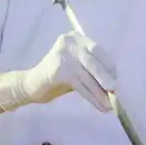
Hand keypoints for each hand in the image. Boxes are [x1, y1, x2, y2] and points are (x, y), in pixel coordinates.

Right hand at [0, 31, 116, 112]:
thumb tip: (114, 84)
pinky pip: (80, 85)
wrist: (30, 86)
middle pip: (93, 60)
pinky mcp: (59, 69)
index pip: (97, 50)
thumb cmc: (56, 79)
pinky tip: (99, 106)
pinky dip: (92, 96)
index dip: (108, 66)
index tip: (115, 81)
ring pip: (87, 74)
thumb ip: (92, 71)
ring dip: (100, 92)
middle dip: (106, 77)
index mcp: (75, 38)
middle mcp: (69, 41)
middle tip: (115, 92)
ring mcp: (63, 54)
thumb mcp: (77, 69)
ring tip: (109, 105)